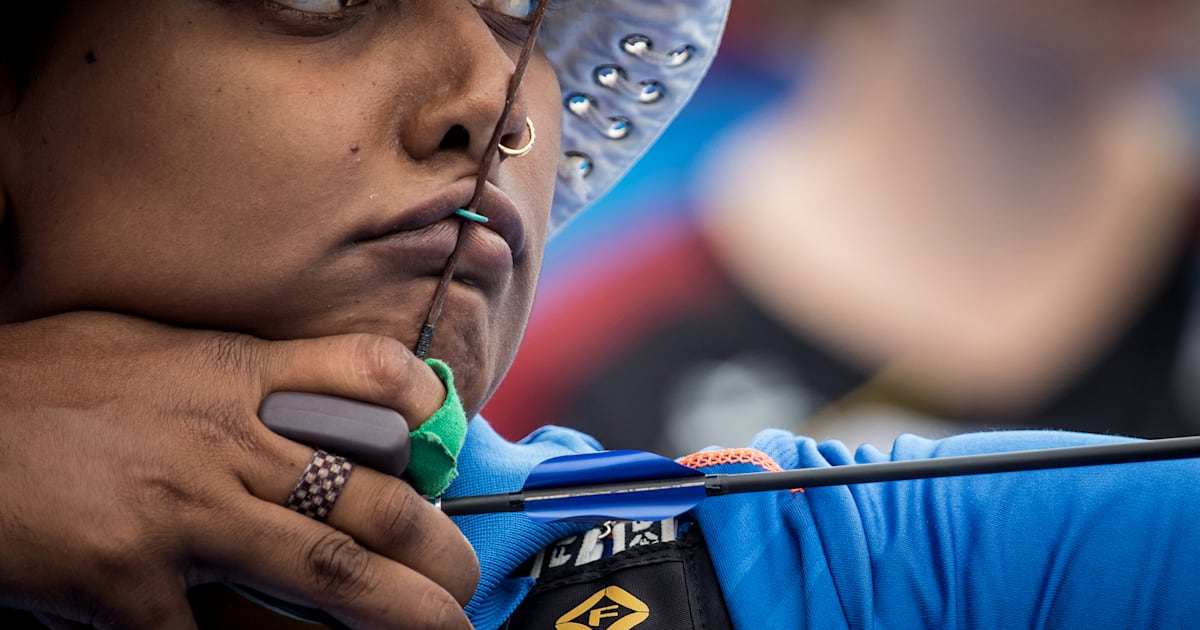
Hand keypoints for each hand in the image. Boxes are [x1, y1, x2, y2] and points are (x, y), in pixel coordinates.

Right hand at [0, 311, 477, 628]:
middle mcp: (224, 442)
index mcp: (228, 375)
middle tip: (467, 578)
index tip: (443, 431)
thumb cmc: (31, 387)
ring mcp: (183, 516)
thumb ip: (221, 375)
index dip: (418, 400)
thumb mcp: (136, 348)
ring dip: (394, 611)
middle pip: (367, 496)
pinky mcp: (130, 584)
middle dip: (434, 546)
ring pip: (322, 571)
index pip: (360, 373)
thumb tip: (281, 395)